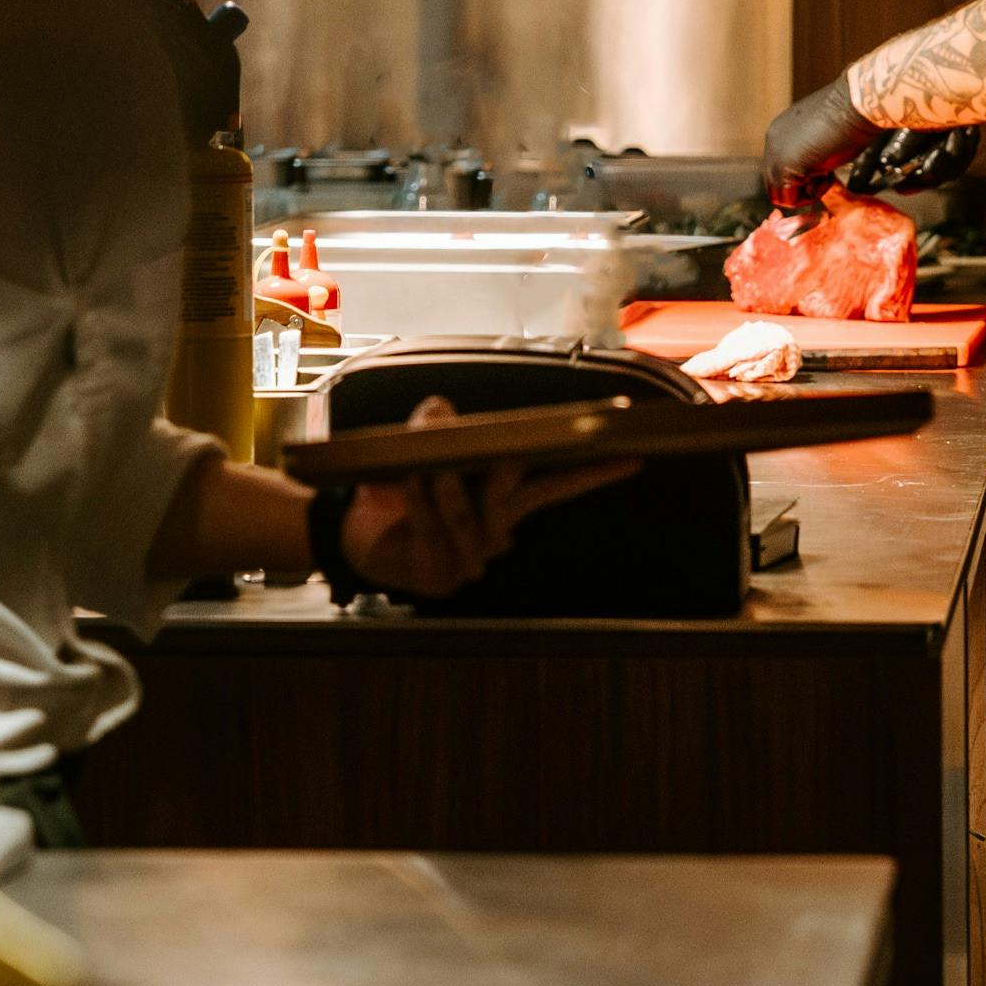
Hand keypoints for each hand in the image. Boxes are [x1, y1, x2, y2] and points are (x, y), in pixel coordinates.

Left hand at [338, 396, 636, 598]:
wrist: (355, 531)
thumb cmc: (400, 488)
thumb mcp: (417, 445)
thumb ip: (433, 421)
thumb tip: (442, 410)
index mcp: (504, 503)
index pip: (556, 485)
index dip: (593, 472)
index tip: (630, 456)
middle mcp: (497, 533)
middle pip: (517, 490)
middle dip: (496, 464)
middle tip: (467, 444)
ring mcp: (472, 560)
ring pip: (473, 511)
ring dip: (445, 485)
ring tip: (421, 470)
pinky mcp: (442, 576)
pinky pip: (438, 529)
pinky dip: (421, 504)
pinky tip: (410, 488)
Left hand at [760, 73, 885, 213]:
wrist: (855, 105)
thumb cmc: (850, 116)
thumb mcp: (824, 135)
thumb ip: (811, 151)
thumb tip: (815, 170)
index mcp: (781, 131)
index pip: (780, 169)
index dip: (803, 178)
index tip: (825, 169)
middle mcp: (773, 140)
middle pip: (776, 183)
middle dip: (801, 188)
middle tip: (826, 176)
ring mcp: (775, 153)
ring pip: (780, 194)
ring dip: (806, 193)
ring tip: (827, 175)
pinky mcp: (784, 165)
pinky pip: (789, 198)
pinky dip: (809, 196)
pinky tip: (827, 177)